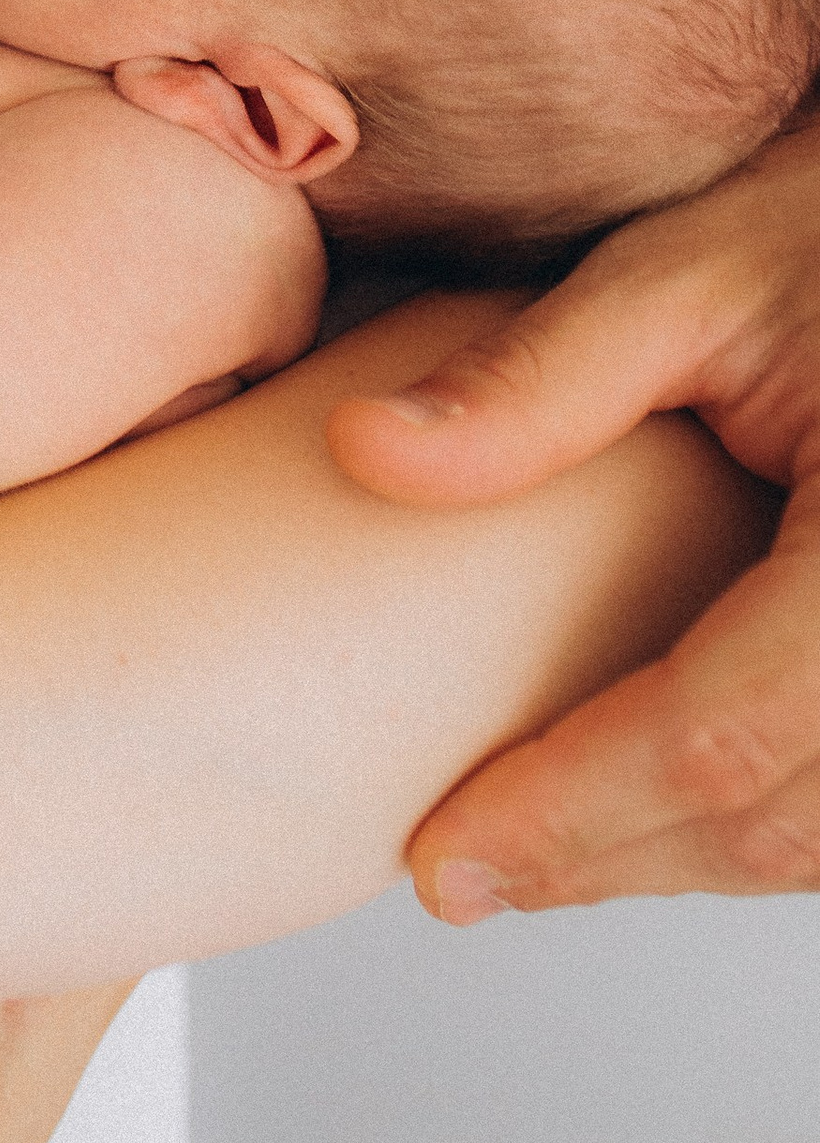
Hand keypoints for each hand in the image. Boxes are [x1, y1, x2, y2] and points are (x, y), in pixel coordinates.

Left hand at [329, 119, 819, 913]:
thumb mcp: (684, 272)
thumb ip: (537, 377)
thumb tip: (365, 454)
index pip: (724, 735)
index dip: (574, 812)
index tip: (446, 858)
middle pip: (778, 819)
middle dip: (610, 859)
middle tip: (461, 870)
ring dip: (682, 859)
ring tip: (534, 844)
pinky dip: (755, 820)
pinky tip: (647, 798)